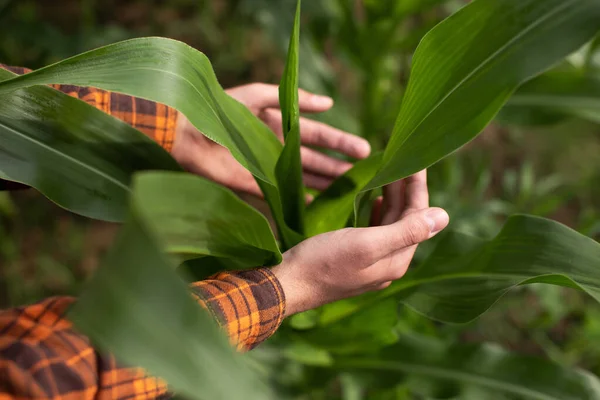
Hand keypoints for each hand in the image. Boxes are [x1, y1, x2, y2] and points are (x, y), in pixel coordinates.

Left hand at [171, 83, 370, 195]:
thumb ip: (292, 99)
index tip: (363, 150)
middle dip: (339, 166)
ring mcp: (269, 168)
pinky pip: (284, 194)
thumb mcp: (257, 96)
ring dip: (325, 182)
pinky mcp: (256, 184)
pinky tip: (319, 204)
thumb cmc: (222, 112)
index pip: (318, 134)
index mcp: (281, 124)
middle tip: (364, 174)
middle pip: (316, 159)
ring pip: (304, 177)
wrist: (188, 135)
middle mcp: (279, 147)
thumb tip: (329, 102)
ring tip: (349, 189)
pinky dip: (300, 199)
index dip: (340, 142)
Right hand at [271, 171, 449, 316]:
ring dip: (392, 199)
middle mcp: (388, 263)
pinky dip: (377, 213)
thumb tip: (445, 216)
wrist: (288, 285)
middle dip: (406, 190)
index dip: (418, 188)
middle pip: (405, 220)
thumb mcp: (366, 244)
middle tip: (402, 159)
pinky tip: (373, 202)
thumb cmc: (324, 262)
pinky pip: (375, 231)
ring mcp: (371, 263)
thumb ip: (406, 231)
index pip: (417, 218)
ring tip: (390, 174)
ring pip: (390, 225)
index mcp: (396, 260)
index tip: (415, 160)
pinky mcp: (355, 260)